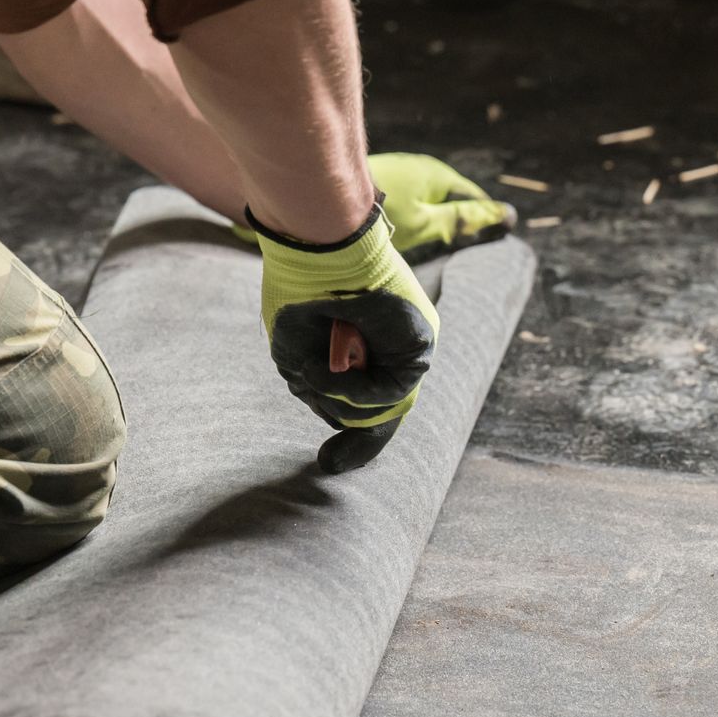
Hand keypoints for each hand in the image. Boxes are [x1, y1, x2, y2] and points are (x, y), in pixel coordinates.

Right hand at [248, 202, 437, 472]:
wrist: (316, 252)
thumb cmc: (299, 296)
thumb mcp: (298, 356)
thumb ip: (319, 390)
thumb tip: (337, 415)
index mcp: (362, 349)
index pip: (368, 400)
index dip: (351, 436)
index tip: (330, 464)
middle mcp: (388, 349)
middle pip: (383, 410)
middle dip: (359, 444)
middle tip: (330, 464)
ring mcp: (406, 347)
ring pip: (385, 406)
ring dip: (340, 400)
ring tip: (313, 372)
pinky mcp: (419, 344)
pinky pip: (393, 391)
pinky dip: (356, 390)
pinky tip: (329, 371)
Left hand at [368, 153, 514, 263]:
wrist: (324, 193)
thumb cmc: (379, 213)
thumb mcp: (425, 224)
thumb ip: (460, 220)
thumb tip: (500, 215)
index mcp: (438, 175)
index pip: (472, 196)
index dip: (483, 217)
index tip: (491, 237)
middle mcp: (421, 166)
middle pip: (447, 196)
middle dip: (450, 219)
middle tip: (448, 248)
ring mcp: (399, 169)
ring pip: (423, 197)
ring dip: (424, 218)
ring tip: (417, 244)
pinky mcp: (380, 176)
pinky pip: (403, 196)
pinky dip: (404, 213)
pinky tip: (394, 231)